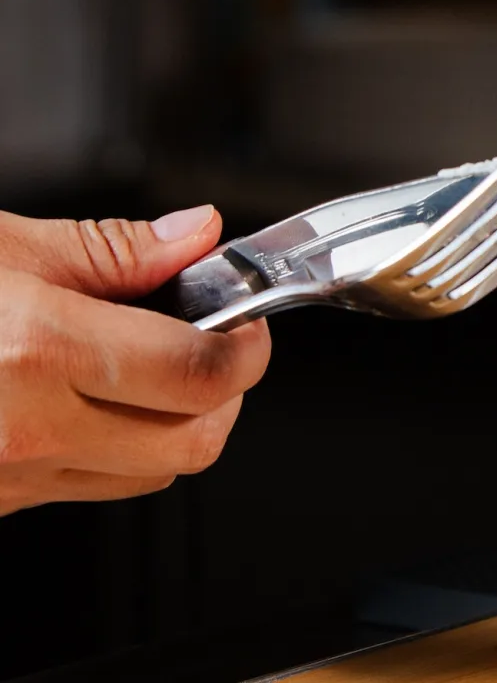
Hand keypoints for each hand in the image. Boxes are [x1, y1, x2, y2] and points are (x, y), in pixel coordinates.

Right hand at [0, 207, 271, 515]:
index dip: (246, 345)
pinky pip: (88, 487)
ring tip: (151, 368)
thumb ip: (111, 250)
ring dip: (176, 425)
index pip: (199, 374)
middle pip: (194, 442)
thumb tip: (196, 236)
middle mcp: (25, 426)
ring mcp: (5, 474)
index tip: (245, 320)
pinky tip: (90, 399)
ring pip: (149, 475)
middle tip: (213, 343)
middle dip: (224, 393)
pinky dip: (115, 448)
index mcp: (37, 350)